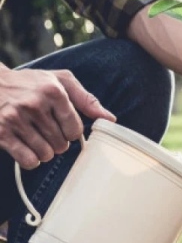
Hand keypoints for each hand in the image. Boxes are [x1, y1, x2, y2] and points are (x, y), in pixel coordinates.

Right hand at [0, 67, 114, 168]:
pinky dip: (31, 160)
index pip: (75, 129)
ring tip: (36, 138)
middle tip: (47, 131)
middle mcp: (34, 104)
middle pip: (61, 144)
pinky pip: (28, 160)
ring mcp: (15, 119)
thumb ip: (86, 99)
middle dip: (58, 142)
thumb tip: (111, 119)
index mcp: (52, 91)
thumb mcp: (60, 81)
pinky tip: (26, 147)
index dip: (71, 132)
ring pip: (46, 154)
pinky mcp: (1, 132)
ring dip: (45, 152)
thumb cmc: (30, 83)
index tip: (63, 125)